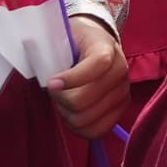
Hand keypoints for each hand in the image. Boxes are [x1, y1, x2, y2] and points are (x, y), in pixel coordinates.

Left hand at [48, 16, 130, 134]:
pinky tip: (71, 114)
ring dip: (68, 114)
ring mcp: (123, 91)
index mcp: (105, 46)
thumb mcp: (61, 36)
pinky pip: (98, 130)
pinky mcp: (121, 109)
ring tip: (62, 102)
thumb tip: (43, 74)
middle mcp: (120, 69)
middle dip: (61, 99)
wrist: (93, 45)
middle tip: (53, 91)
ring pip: (88, 118)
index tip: (50, 83)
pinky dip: (79, 128)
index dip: (72, 78)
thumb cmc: (72, 42)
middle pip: (87, 98)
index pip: (98, 64)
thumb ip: (51, 49)